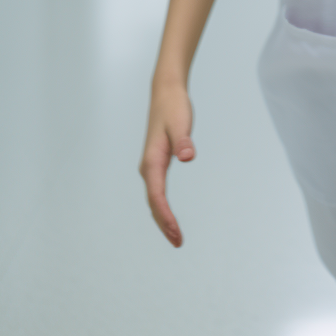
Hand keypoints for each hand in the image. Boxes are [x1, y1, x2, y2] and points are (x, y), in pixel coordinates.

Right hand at [139, 79, 194, 244]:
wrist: (166, 92)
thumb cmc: (174, 107)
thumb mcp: (181, 123)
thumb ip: (184, 141)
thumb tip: (187, 156)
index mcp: (152, 161)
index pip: (157, 196)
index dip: (166, 216)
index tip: (176, 232)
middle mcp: (148, 167)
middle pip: (153, 203)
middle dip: (164, 224)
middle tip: (178, 242)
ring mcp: (151, 166)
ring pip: (154, 199)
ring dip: (162, 218)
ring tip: (176, 236)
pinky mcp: (157, 163)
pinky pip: (157, 191)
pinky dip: (162, 207)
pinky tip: (169, 216)